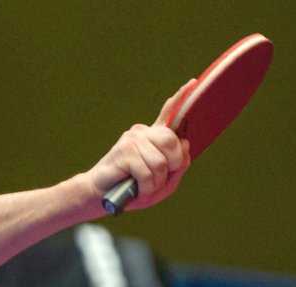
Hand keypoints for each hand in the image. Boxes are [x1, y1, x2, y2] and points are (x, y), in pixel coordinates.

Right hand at [85, 79, 194, 210]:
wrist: (103, 195)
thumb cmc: (134, 188)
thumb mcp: (163, 183)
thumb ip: (179, 166)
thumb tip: (185, 143)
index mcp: (153, 137)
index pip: (168, 113)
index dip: (181, 98)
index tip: (192, 82)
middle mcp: (143, 133)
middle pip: (171, 141)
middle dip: (173, 166)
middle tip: (160, 181)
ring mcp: (132, 139)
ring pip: (160, 163)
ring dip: (155, 183)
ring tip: (144, 189)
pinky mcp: (124, 151)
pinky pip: (147, 173)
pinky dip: (145, 188)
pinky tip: (137, 190)